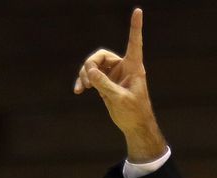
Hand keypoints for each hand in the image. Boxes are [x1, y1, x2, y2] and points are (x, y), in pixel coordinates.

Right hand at [73, 8, 166, 162]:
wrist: (134, 126)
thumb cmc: (134, 113)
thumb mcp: (120, 99)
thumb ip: (105, 84)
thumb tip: (89, 71)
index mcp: (134, 67)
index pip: (134, 42)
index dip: (135, 27)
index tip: (138, 11)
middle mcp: (124, 67)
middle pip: (101, 55)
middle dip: (90, 64)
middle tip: (87, 79)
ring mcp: (113, 75)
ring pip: (93, 65)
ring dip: (85, 74)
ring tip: (83, 87)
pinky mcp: (106, 83)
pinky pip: (91, 76)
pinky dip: (83, 82)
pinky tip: (78, 91)